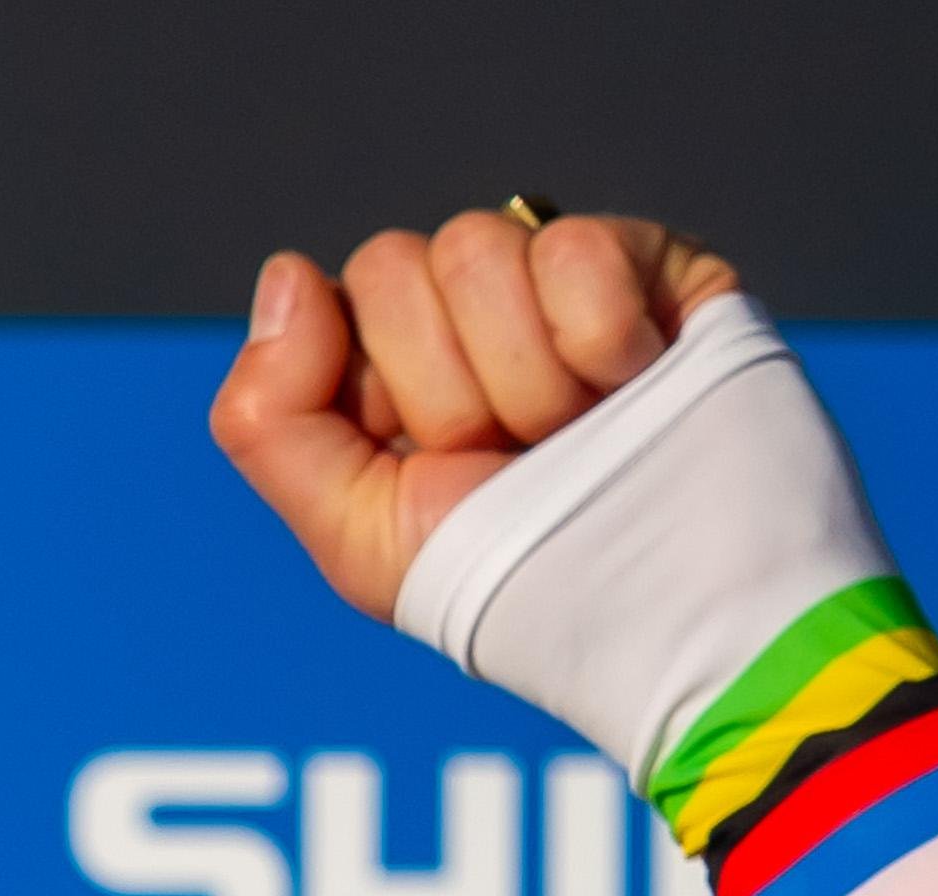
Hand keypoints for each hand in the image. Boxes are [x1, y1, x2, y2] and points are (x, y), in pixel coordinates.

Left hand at [208, 207, 741, 623]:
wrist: (667, 607)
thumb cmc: (515, 586)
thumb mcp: (358, 534)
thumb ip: (271, 418)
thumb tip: (288, 271)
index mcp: (394, 366)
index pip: (333, 301)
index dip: (372, 389)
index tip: (432, 459)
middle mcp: (470, 309)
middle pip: (392, 267)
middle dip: (446, 395)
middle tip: (514, 456)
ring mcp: (557, 278)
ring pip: (474, 246)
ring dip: (522, 380)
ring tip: (577, 432)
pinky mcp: (649, 259)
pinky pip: (575, 246)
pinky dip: (600, 340)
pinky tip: (636, 383)